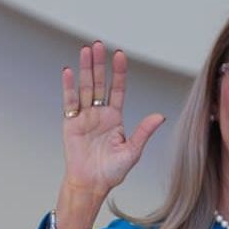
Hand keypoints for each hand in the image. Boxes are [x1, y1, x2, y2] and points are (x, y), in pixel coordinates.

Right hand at [61, 41, 164, 199]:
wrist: (92, 184)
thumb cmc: (113, 171)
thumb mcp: (133, 151)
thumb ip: (144, 132)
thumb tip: (160, 116)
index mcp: (115, 117)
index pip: (117, 89)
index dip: (118, 72)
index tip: (119, 55)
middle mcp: (100, 113)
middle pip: (99, 83)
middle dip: (99, 64)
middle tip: (98, 44)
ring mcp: (84, 117)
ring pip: (84, 88)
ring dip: (84, 69)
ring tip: (84, 50)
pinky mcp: (71, 123)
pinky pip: (69, 102)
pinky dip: (68, 87)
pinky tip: (68, 71)